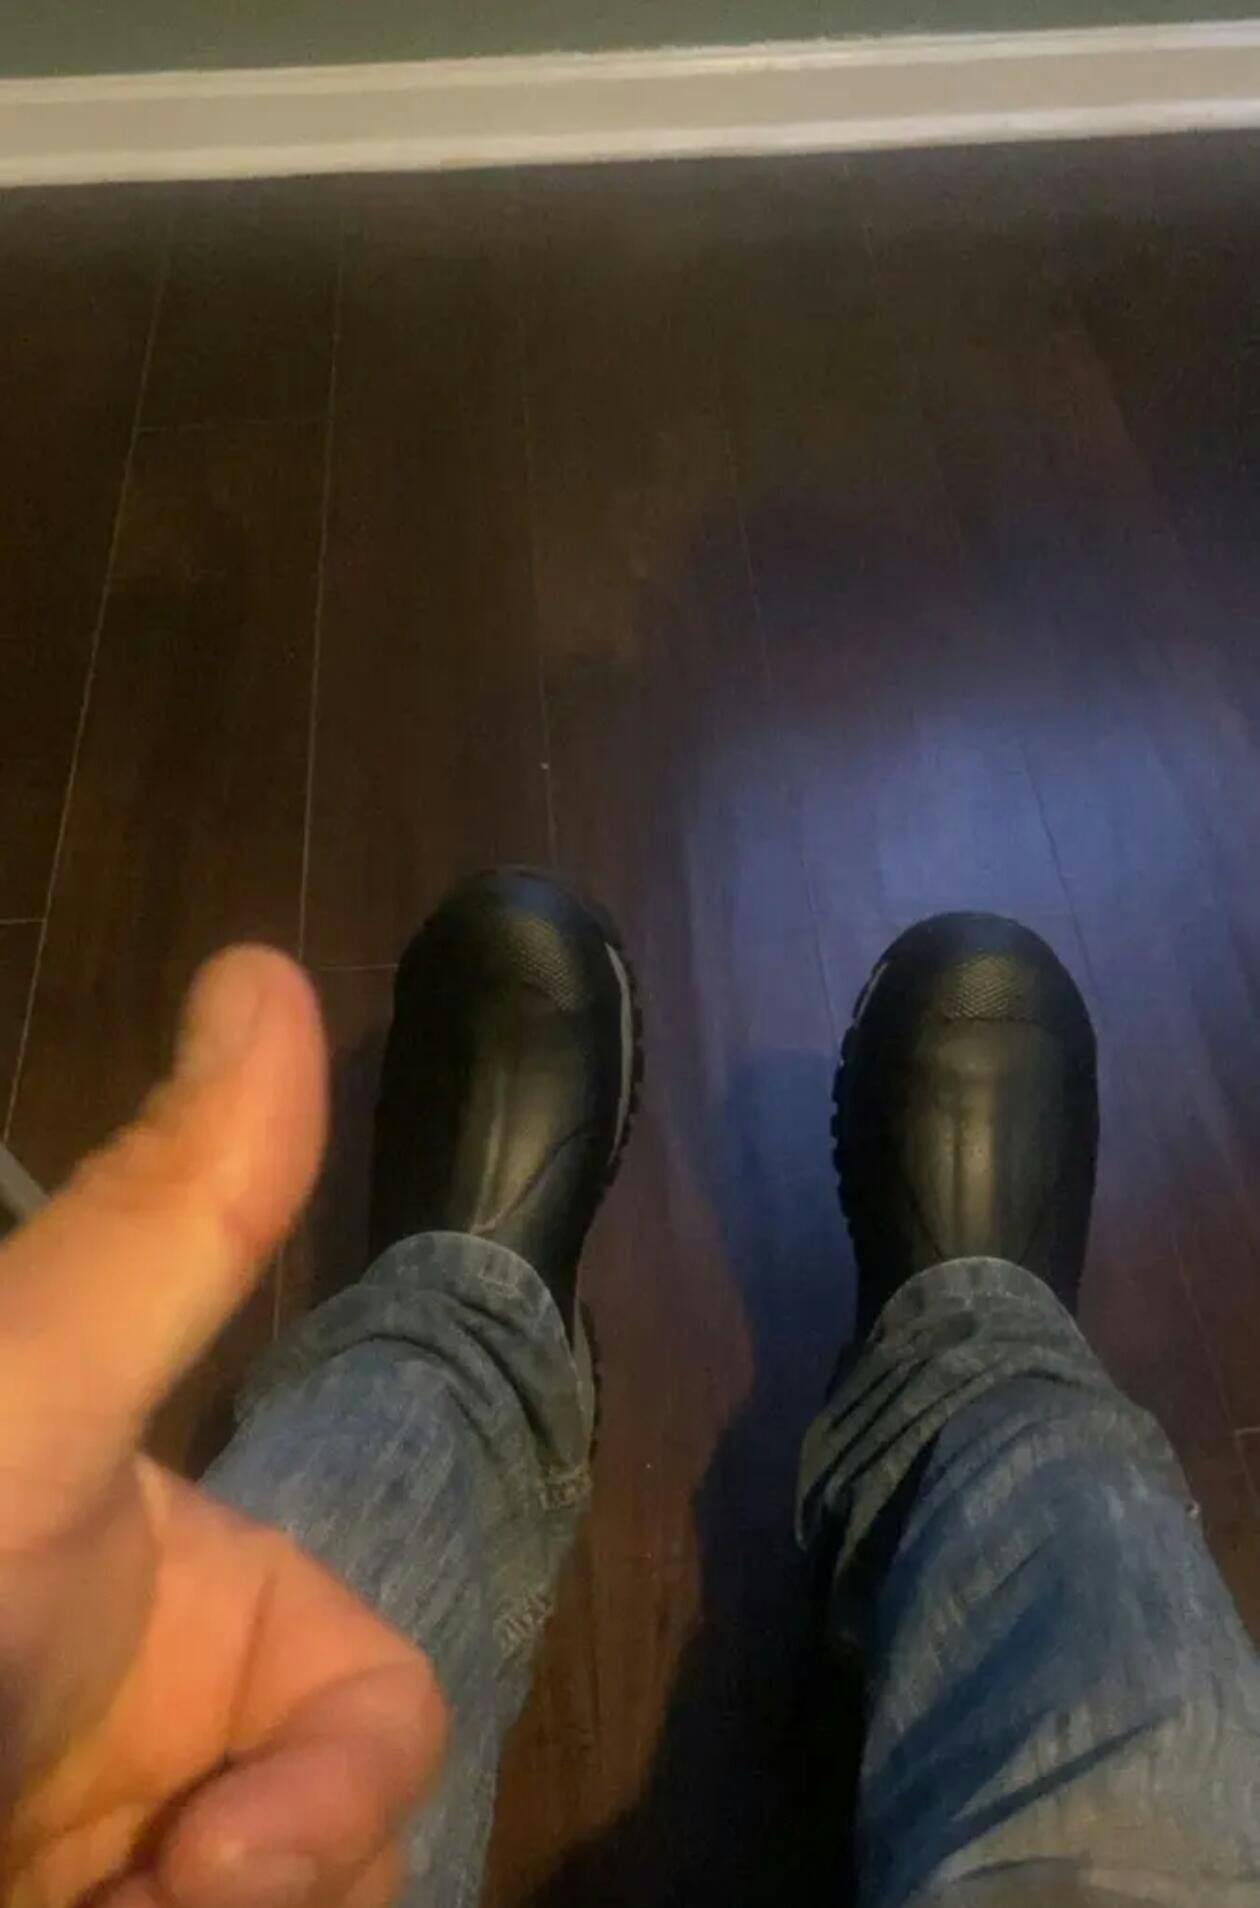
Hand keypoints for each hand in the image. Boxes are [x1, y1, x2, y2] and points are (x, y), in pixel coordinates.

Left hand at [0, 948, 447, 1907]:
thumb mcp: (12, 1416)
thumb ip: (164, 1225)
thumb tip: (267, 967)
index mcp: (186, 1611)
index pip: (366, 1705)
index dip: (340, 1785)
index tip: (211, 1858)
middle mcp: (167, 1737)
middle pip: (343, 1842)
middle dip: (281, 1889)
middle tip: (140, 1903)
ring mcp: (129, 1837)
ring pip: (297, 1899)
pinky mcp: (104, 1896)